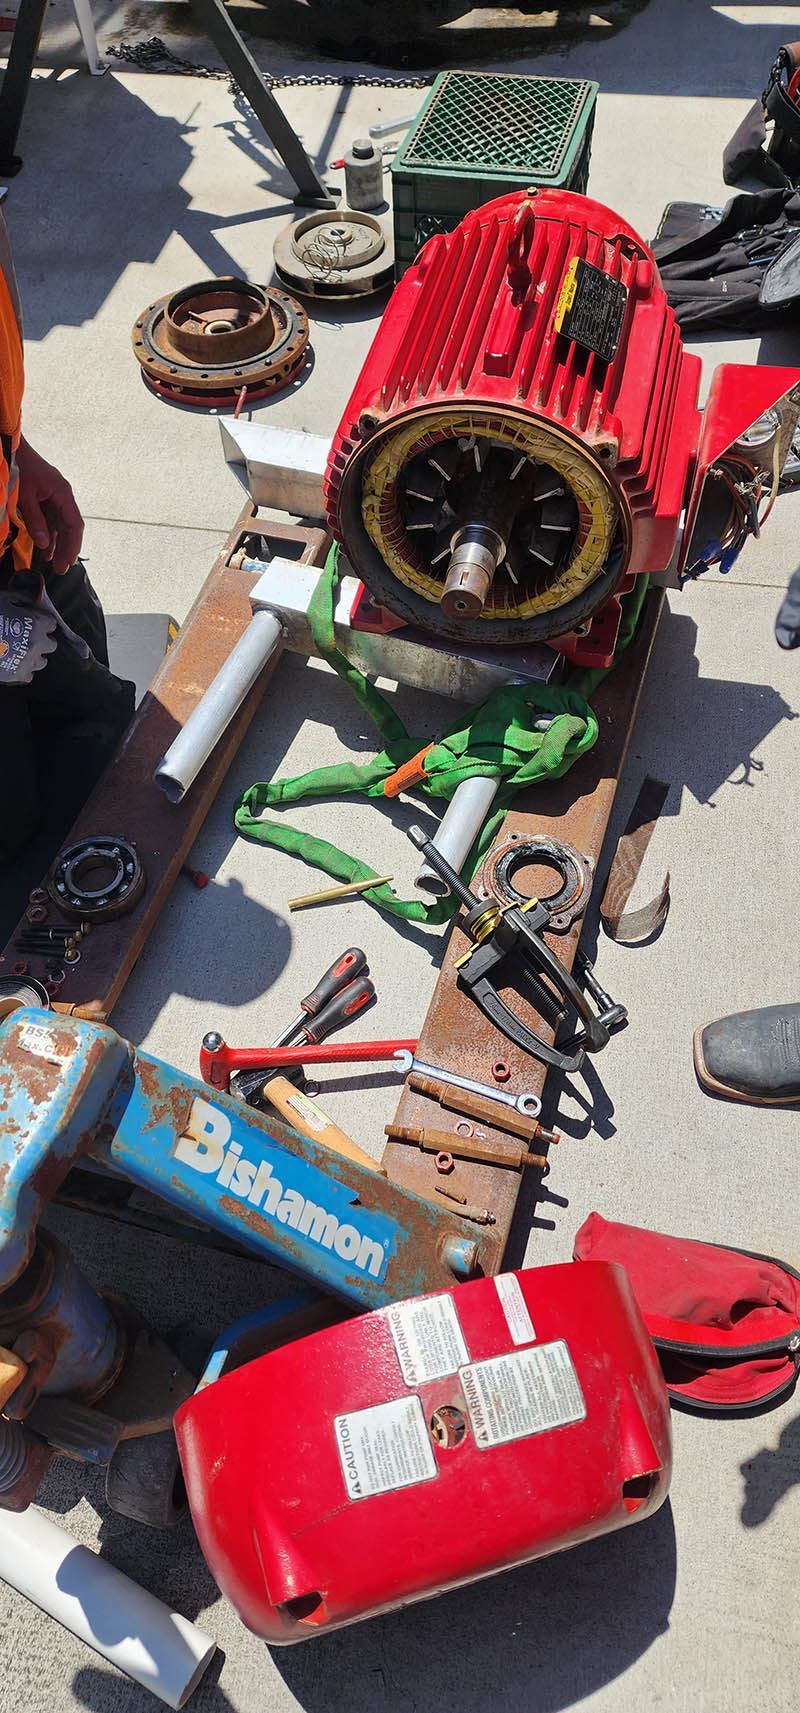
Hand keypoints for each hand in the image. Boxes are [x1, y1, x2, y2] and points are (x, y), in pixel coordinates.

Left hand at [15, 436, 83, 574]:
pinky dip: (48, 535)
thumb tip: (43, 544)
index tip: (68, 562)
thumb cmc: (20, 467)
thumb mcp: (25, 497)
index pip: (75, 525)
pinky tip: (45, 549)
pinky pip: (51, 520)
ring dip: (57, 544)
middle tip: (61, 569)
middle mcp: (63, 497)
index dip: (73, 545)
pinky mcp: (45, 498)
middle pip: (70, 528)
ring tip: (53, 563)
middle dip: (67, 549)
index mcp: (63, 494)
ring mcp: (54, 497)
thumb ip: (35, 521)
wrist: (13, 448)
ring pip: (60, 526)